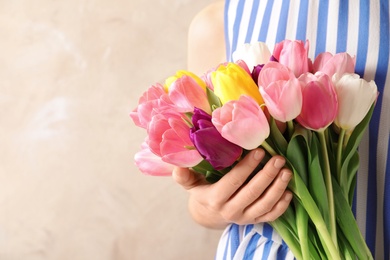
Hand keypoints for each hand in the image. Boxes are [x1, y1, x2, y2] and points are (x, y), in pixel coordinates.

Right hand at [172, 148, 292, 228]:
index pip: (233, 182)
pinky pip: (270, 216)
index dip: (247, 167)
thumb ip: (184, 176)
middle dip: (267, 175)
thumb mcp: (191, 184)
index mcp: (215, 198)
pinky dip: (281, 206)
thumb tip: (178, 165)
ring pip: (264, 205)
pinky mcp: (253, 222)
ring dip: (278, 188)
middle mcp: (230, 210)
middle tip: (279, 159)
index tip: (259, 151)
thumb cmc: (202, 192)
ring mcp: (244, 218)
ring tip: (287, 172)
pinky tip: (288, 192)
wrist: (209, 216)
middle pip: (252, 193)